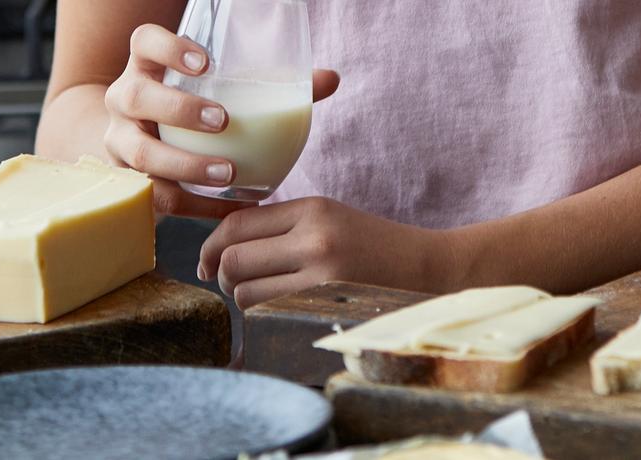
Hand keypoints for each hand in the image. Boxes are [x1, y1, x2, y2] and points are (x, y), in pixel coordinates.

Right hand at [102, 24, 340, 217]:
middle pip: (136, 97)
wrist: (135, 146)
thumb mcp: (218, 91)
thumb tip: (331, 79)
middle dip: (179, 109)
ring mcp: (119, 142)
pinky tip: (230, 208)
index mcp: (147, 68)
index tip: (205, 61)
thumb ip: (271, 84)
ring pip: (141, 153)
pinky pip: (155, 197)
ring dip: (186, 164)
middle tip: (223, 121)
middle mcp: (124, 101)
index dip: (167, 47)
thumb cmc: (190, 111)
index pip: (144, 42)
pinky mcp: (127, 182)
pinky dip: (196, 205)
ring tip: (229, 172)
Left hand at [197, 197, 467, 306]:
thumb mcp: (332, 219)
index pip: (236, 223)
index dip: (209, 245)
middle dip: (221, 275)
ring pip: (244, 288)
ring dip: (241, 298)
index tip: (207, 262)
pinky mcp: (328, 300)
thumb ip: (285, 225)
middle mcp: (314, 235)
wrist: (432, 268)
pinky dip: (262, 314)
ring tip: (258, 298)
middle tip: (231, 284)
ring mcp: (321, 270)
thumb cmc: (378, 247)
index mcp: (313, 208)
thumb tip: (224, 242)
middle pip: (232, 256)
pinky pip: (268, 310)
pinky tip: (277, 310)